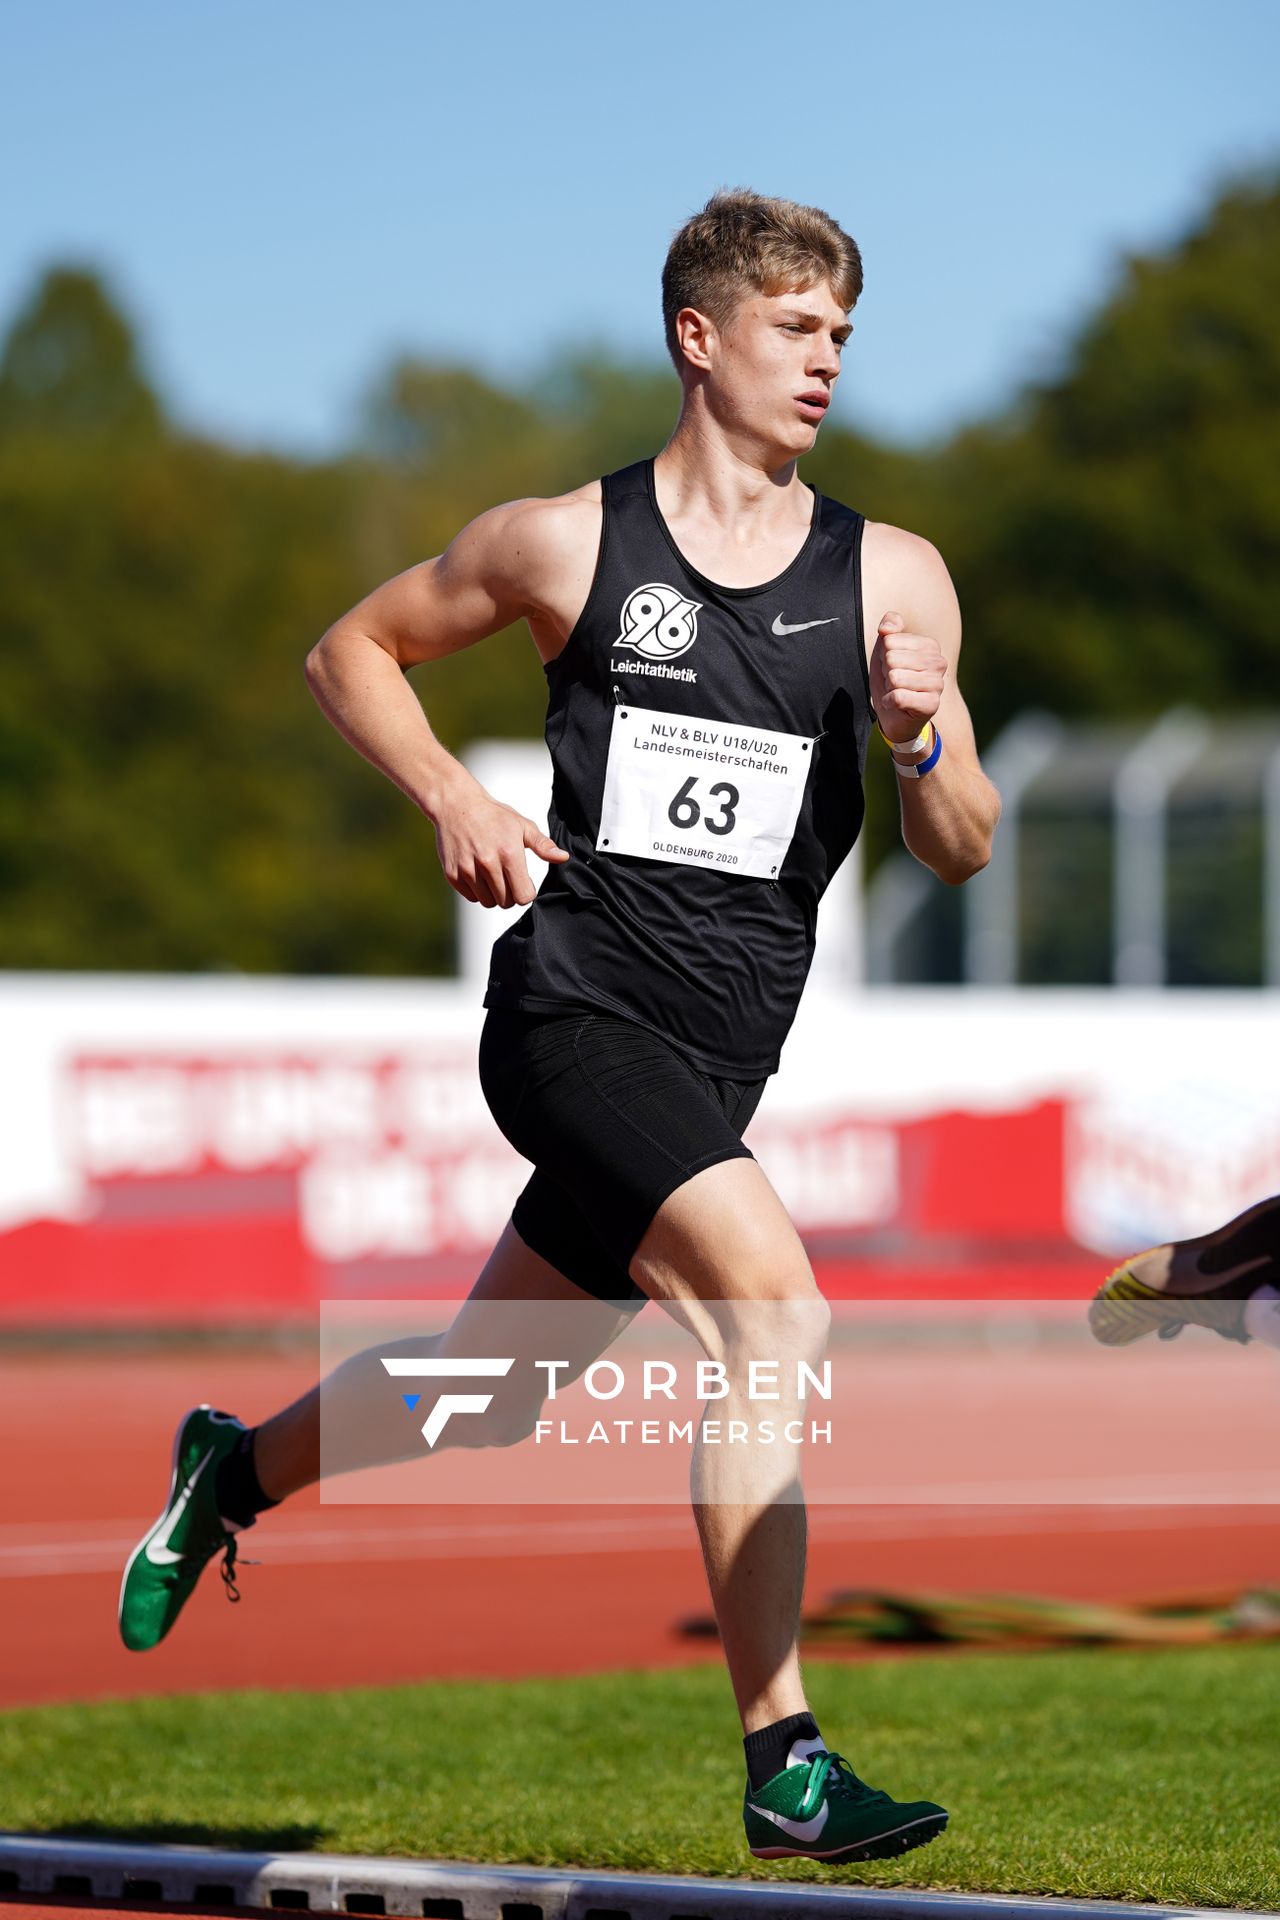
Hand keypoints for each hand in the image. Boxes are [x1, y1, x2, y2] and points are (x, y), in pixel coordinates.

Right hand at [432, 772, 569, 907]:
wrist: (456, 805)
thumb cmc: (493, 815)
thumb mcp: (522, 826)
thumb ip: (543, 845)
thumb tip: (563, 857)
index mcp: (509, 854)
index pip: (524, 896)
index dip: (527, 892)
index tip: (524, 882)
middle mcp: (488, 864)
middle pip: (506, 902)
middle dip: (511, 894)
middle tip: (507, 877)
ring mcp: (468, 870)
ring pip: (488, 902)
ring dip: (493, 894)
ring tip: (493, 875)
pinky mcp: (452, 874)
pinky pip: (471, 897)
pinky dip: (476, 891)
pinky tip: (478, 874)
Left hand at [869, 611, 946, 745]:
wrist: (894, 715)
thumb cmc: (891, 679)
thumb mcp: (885, 649)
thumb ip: (889, 628)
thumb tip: (887, 628)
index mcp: (930, 645)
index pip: (890, 641)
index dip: (884, 656)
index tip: (892, 666)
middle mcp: (939, 662)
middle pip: (892, 659)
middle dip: (886, 673)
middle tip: (893, 682)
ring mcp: (938, 684)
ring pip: (895, 678)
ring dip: (889, 688)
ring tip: (897, 691)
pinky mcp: (931, 705)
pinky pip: (898, 697)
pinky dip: (889, 702)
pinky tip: (896, 704)